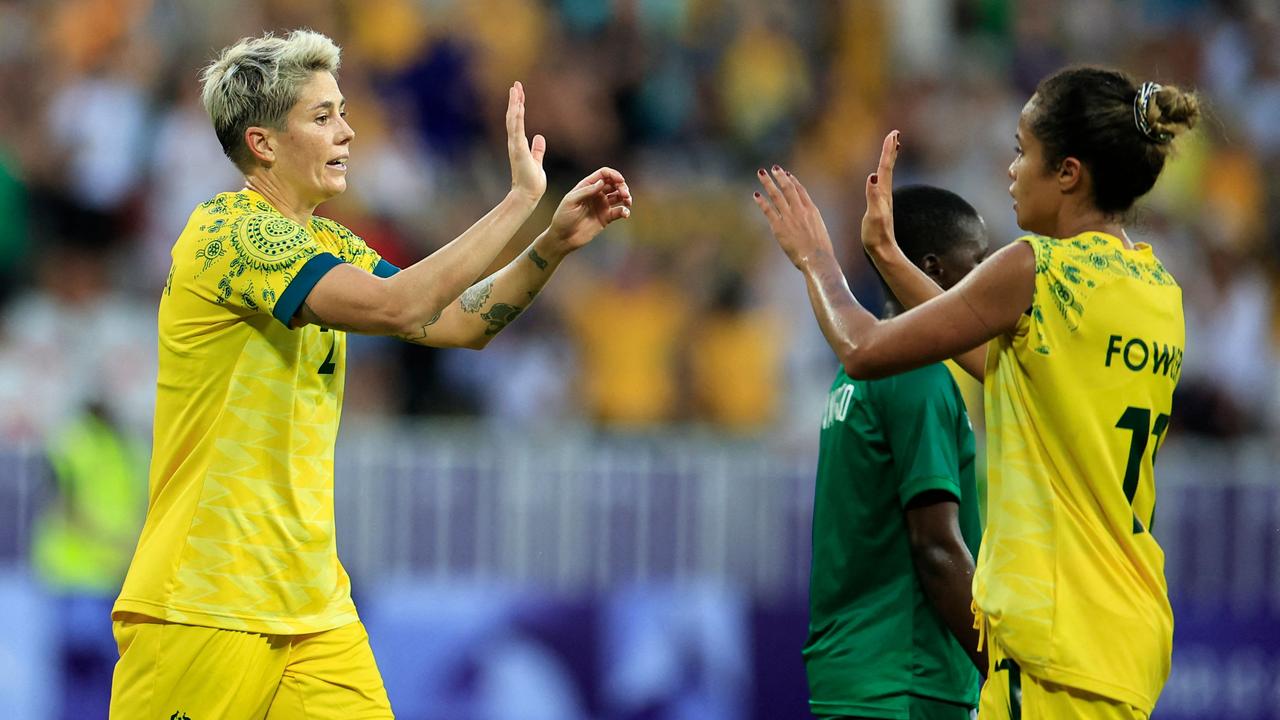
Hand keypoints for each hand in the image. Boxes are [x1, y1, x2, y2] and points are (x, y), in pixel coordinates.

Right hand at [507, 81, 546, 202]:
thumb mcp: (537, 161)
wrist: (527, 196)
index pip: (518, 121)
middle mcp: (514, 143)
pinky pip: (517, 131)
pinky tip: (518, 106)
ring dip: (514, 105)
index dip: (518, 106)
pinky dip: (517, 118)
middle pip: (513, 117)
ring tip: (515, 89)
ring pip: (513, 121)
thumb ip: (537, 150)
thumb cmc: (531, 182)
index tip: (519, 93)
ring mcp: (515, 146)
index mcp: (519, 144)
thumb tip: (540, 137)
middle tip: (516, 85)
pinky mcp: (518, 151)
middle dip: (515, 100)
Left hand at [545, 167, 632, 253]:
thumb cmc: (563, 218)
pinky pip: (619, 211)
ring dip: (626, 196)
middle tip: (625, 194)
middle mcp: (596, 193)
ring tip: (628, 201)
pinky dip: (625, 211)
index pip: (603, 174)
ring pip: (619, 196)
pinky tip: (625, 213)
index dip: (613, 174)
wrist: (563, 238)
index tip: (620, 180)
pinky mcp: (606, 217)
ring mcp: (602, 205)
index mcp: (587, 186)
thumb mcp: (571, 201)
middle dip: (622, 186)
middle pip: (614, 183)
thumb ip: (586, 191)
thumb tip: (602, 182)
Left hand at [753, 166, 834, 268]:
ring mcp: (789, 217)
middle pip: (788, 188)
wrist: (818, 259)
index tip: (787, 175)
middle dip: (780, 177)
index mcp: (812, 210)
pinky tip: (756, 194)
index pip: (801, 191)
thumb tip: (807, 226)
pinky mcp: (779, 227)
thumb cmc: (821, 251)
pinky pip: (768, 210)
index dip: (793, 181)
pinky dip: (762, 201)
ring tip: (761, 173)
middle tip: (774, 168)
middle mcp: (800, 210)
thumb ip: (812, 224)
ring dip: (768, 183)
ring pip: (776, 195)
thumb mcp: (820, 232)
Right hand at [860, 130, 899, 257]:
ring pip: (886, 174)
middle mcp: (885, 193)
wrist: (883, 251)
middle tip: (895, 134)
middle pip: (888, 167)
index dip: (888, 150)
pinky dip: (882, 174)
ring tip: (891, 148)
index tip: (893, 133)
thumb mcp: (874, 215)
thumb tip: (872, 176)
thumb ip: (873, 196)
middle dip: (890, 150)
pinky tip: (879, 175)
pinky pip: (882, 184)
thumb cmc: (877, 236)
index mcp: (882, 193)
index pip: (885, 167)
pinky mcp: (879, 206)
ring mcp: (883, 200)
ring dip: (888, 159)